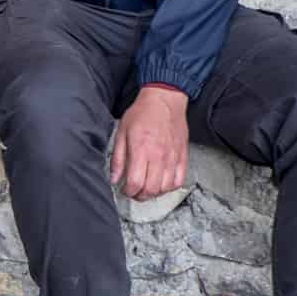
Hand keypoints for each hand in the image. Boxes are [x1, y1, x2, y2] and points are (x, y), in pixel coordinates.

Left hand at [110, 85, 188, 200]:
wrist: (164, 100)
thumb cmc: (142, 113)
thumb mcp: (121, 132)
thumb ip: (118, 158)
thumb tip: (114, 178)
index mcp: (141, 149)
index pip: (135, 182)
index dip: (128, 191)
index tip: (124, 189)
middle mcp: (158, 156)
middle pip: (151, 189)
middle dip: (139, 195)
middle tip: (134, 191)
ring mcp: (172, 157)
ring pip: (165, 188)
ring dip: (154, 193)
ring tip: (146, 187)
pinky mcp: (182, 156)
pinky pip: (179, 181)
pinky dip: (170, 187)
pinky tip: (161, 182)